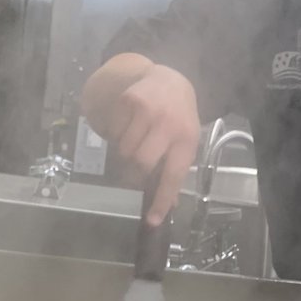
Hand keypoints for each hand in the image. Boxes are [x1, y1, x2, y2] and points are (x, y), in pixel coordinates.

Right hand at [109, 65, 200, 224]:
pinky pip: (114, 131)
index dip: (161, 200)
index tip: (152, 220)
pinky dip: (117, 136)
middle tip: (135, 171)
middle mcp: (168, 123)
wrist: (171, 80)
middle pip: (141, 162)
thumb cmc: (180, 119)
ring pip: (124, 149)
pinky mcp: (129, 99)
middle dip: (135, 172)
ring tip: (134, 144)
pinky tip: (129, 127)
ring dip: (125, 154)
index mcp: (186, 140)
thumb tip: (168, 207)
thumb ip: (175, 172)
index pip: (173, 176)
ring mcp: (148, 109)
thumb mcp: (186, 143)